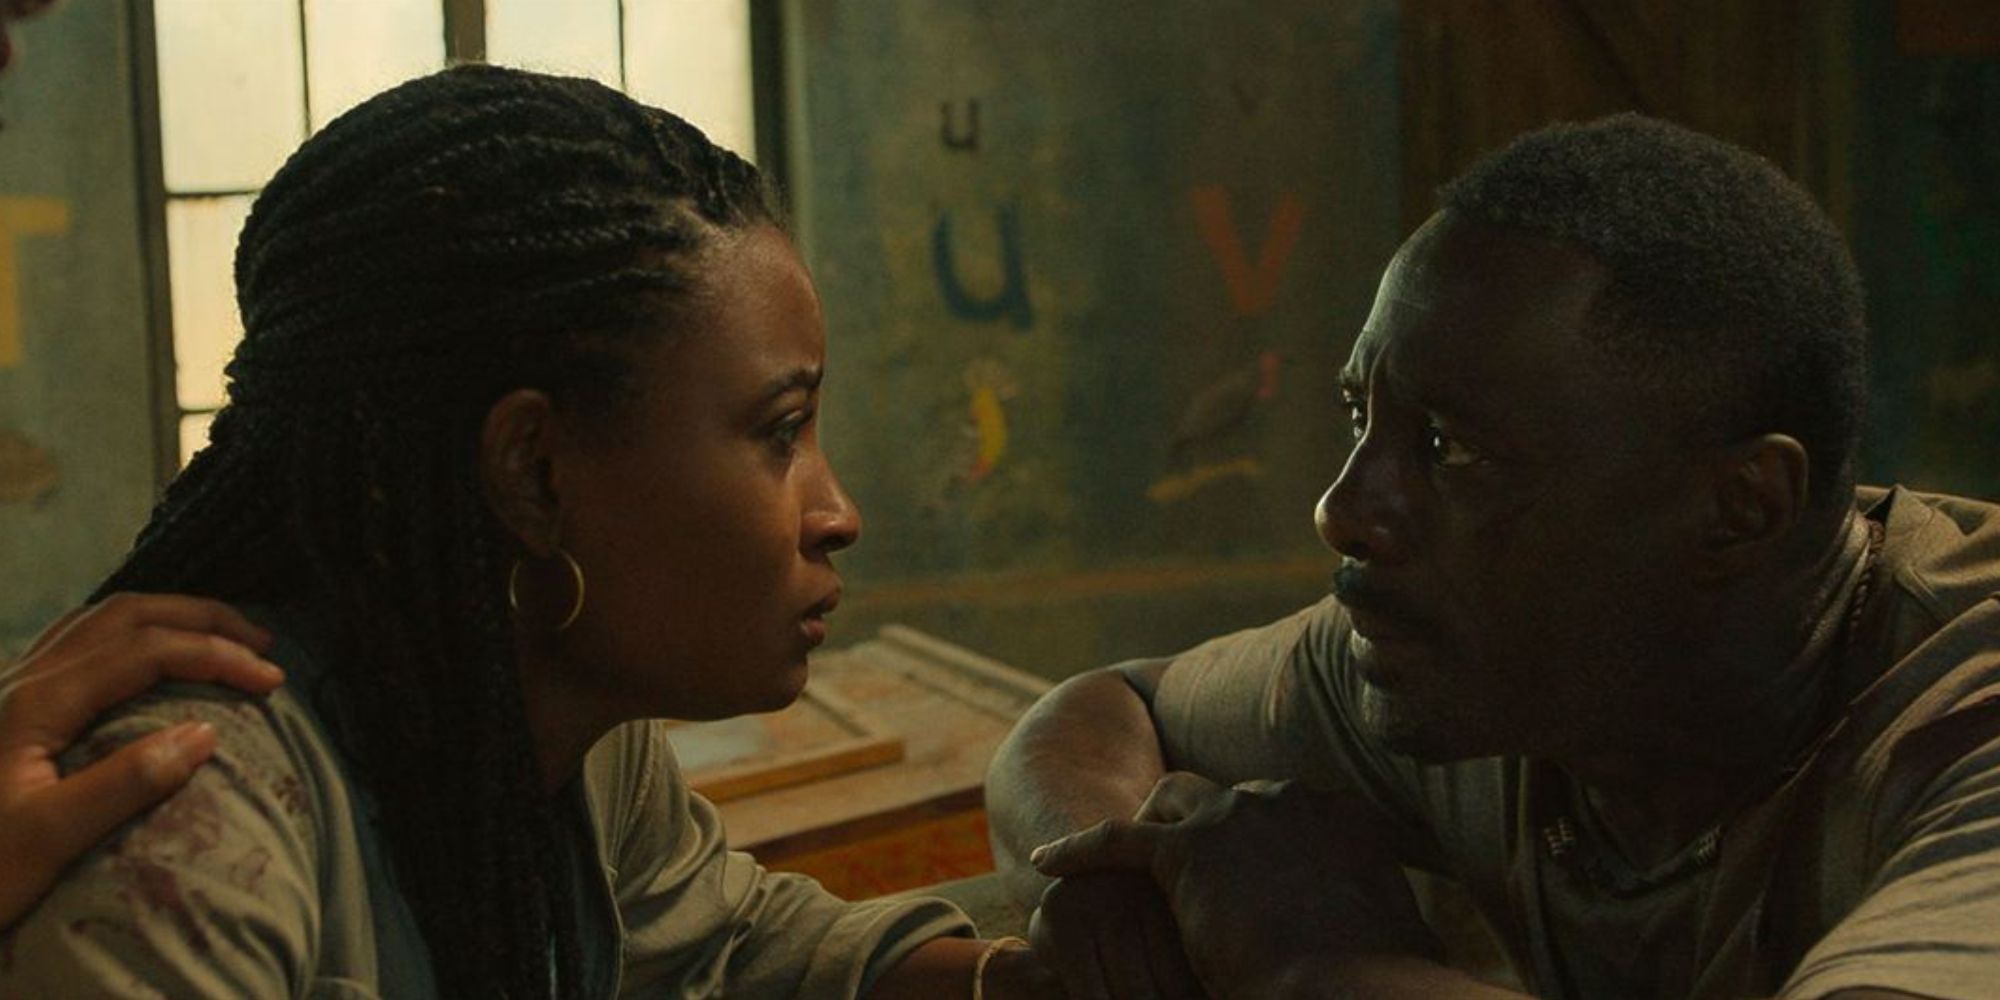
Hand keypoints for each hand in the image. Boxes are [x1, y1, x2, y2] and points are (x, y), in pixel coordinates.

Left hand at [0, 594, 283, 928]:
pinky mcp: (7, 704)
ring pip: (101, 620)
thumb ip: (123, 783)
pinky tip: (148, 656)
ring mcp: (10, 686)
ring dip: (169, 618)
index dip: (216, 655)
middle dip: (202, 620)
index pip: (145, 651)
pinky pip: (80, 640)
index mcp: (35, 701)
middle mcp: (21, 677)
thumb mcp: (45, 841)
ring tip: (220, 638)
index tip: (272, 680)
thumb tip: (206, 732)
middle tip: (262, 644)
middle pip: (126, 616)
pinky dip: (132, 633)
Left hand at [1030, 772, 1442, 996]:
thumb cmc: (1383, 984)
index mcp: (1345, 815)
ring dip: (1150, 829)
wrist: (1349, 987)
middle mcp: (1290, 797)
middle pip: (1228, 797)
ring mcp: (1236, 814)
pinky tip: (1049, 863)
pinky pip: (1117, 839)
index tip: (1253, 870)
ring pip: (1171, 800)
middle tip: (1189, 873)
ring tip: (1129, 867)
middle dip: (1206, 829)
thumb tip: (1417, 958)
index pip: (1288, 810)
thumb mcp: (1405, 945)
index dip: (1261, 840)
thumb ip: (1391, 928)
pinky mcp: (1184, 849)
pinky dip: (1081, 849)